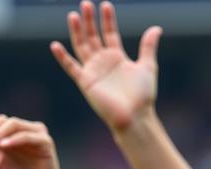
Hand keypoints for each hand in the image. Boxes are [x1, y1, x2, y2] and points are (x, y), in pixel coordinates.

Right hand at [50, 0, 160, 132]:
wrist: (134, 116)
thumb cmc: (142, 96)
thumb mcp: (147, 66)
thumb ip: (148, 46)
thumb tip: (156, 28)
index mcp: (117, 58)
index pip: (110, 34)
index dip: (107, 20)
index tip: (105, 5)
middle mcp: (103, 63)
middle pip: (93, 37)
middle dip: (90, 20)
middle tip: (86, 3)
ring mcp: (93, 72)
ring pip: (82, 47)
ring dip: (77, 31)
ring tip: (74, 15)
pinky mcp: (86, 82)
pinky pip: (71, 68)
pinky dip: (62, 58)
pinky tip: (54, 45)